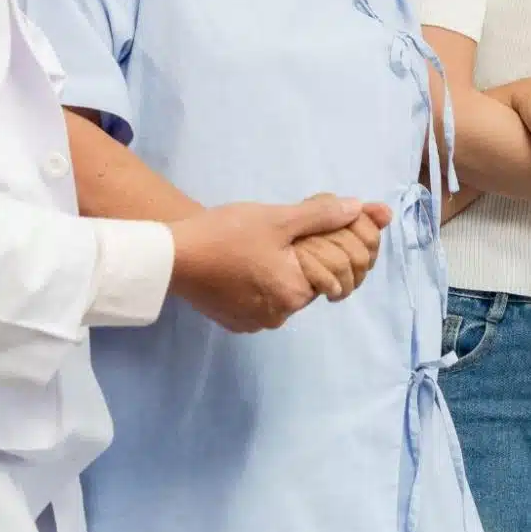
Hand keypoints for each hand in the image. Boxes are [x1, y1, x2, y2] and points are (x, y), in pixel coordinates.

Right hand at [167, 195, 390, 332]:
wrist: (169, 257)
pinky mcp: (234, 322)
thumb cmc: (226, 234)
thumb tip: (361, 209)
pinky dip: (261, 283)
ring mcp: (255, 322)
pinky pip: (262, 301)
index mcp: (295, 294)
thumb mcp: (278, 218)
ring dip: (283, 271)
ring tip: (262, 245)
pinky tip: (246, 262)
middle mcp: (280, 316)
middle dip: (306, 258)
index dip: (328, 246)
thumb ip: (322, 215)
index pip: (332, 271)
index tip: (309, 229)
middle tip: (283, 234)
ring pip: (284, 292)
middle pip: (308, 283)